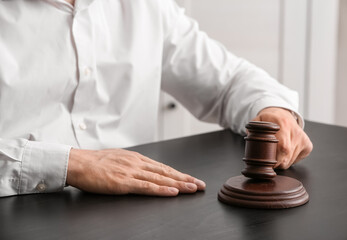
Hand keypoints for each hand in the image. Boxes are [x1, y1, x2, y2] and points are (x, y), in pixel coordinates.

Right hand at [66, 148, 205, 195]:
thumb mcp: (118, 158)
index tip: (191, 178)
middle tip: (201, 184)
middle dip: (185, 178)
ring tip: (193, 188)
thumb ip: (132, 164)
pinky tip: (173, 192)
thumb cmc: (95, 162)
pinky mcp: (123, 182)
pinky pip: (146, 187)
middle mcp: (138, 163)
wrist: (78, 163)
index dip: (179, 173)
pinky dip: (161, 190)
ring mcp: (131, 172)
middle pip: (166, 172)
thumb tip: (144, 169)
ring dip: (179, 184)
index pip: (163, 167)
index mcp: (137, 158)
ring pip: (160, 179)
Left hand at [251, 107, 312, 168]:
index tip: (267, 162)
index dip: (275, 159)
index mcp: (283, 124)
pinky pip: (297, 160)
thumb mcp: (258, 121)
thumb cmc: (269, 120)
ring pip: (290, 161)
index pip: (283, 148)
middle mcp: (296, 132)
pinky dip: (289, 160)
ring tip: (276, 152)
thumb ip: (253, 130)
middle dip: (276, 163)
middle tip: (268, 160)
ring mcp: (303, 139)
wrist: (282, 114)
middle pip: (287, 158)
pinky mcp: (308, 145)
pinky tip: (285, 151)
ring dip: (281, 161)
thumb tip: (249, 139)